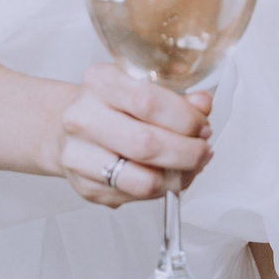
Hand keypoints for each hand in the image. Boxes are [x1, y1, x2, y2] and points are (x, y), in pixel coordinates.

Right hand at [55, 62, 213, 206]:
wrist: (75, 128)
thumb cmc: (115, 106)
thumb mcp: (145, 88)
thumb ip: (178, 97)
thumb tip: (202, 104)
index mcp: (100, 82)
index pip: (148, 101)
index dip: (186, 119)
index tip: (203, 126)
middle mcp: (83, 117)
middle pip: (146, 144)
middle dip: (187, 152)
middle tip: (203, 151)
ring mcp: (79, 155)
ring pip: (143, 180)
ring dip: (178, 177)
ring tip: (190, 167)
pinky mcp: (85, 186)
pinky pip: (135, 196)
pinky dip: (161, 189)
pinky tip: (166, 176)